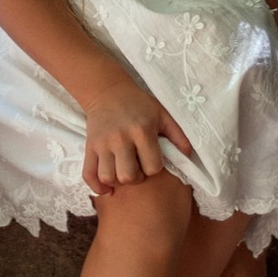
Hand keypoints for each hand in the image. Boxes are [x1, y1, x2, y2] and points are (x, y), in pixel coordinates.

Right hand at [80, 82, 190, 196]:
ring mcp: (102, 143)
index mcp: (142, 131)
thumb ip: (178, 136)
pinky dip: (97, 185)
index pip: (152, 167)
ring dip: (117, 181)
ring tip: (123, 172)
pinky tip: (107, 186)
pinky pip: (88, 174)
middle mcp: (121, 138)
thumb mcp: (162, 115)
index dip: (155, 169)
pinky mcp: (89, 146)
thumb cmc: (139, 104)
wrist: (108, 90)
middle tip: (138, 169)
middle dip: (136, 178)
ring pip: (108, 177)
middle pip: (128, 176)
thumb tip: (188, 157)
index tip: (152, 161)